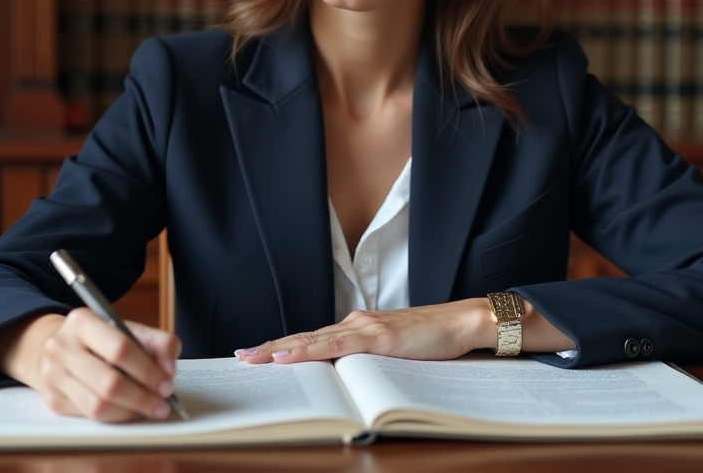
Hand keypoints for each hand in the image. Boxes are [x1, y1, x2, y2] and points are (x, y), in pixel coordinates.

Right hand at [0, 309, 181, 422]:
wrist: (60, 346)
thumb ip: (160, 342)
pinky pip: (90, 416)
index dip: (148, 371)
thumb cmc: (102, 339)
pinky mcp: (53, 399)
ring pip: (98, 406)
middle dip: (143, 398)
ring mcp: (52, 376)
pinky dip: (116, 416)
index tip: (167, 384)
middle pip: (109, 383)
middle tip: (163, 404)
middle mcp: (61, 347)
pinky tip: (130, 410)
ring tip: (151, 409)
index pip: (120, 349)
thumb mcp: (131, 329)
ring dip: (131, 412)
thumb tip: (169, 370)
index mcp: (82, 321)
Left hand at [234, 299, 494, 364]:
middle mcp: (356, 324)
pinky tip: (288, 356)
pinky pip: (335, 346)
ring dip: (279, 349)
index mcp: (358, 329)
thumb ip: (369, 361)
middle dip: (269, 348)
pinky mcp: (378, 337)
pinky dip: (308, 351)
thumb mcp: (394, 354)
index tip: (255, 355)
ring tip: (252, 358)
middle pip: (304, 338)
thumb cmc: (434, 339)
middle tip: (239, 357)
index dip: (282, 347)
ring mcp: (365, 329)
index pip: (312, 340)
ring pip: (313, 340)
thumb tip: (348, 380)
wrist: (463, 323)